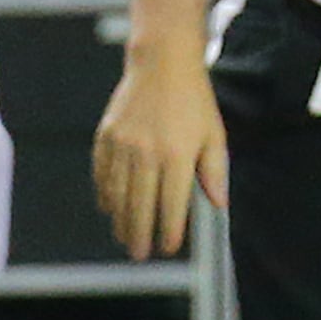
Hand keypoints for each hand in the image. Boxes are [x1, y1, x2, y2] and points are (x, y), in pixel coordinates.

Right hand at [95, 49, 226, 258]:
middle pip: (139, 205)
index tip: (168, 247)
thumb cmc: (194, 101)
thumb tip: (218, 203)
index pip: (171, 204)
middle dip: (139, 234)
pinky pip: (101, 174)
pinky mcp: (105, 136)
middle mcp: (146, 152)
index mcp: (177, 154)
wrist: (162, 65)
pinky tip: (110, 208)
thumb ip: (215, 171)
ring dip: (120, 219)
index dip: (169, 230)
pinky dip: (105, 194)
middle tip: (140, 254)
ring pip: (117, 193)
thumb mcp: (215, 134)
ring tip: (125, 237)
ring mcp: (122, 145)